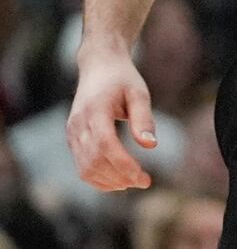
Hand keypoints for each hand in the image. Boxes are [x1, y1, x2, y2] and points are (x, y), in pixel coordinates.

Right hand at [66, 48, 157, 190]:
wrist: (99, 66)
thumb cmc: (123, 79)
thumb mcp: (139, 92)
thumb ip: (144, 118)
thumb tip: (151, 146)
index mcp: (95, 111)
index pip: (106, 145)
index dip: (123, 165)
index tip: (143, 178)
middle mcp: (79, 124)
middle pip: (94, 161)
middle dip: (119, 177)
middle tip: (144, 182)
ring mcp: (72, 132)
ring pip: (84, 168)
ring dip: (108, 181)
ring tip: (132, 183)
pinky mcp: (72, 138)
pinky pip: (81, 165)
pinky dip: (97, 177)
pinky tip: (117, 181)